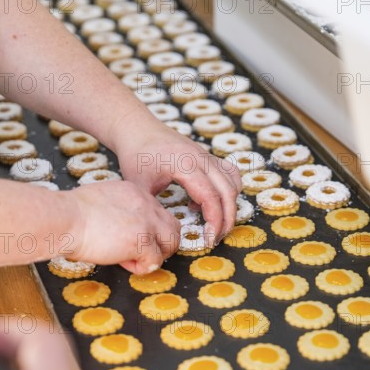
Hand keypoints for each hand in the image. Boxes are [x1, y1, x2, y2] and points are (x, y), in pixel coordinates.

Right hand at [68, 180, 180, 274]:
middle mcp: (146, 203)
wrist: (65, 218)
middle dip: (161, 243)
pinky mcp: (142, 240)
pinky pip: (155, 261)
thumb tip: (120, 228)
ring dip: (157, 255)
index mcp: (135, 192)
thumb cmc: (71, 213)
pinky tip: (123, 263)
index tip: (128, 237)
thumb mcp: (102, 200)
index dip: (147, 229)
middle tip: (141, 252)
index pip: (157, 212)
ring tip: (136, 259)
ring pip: (172, 242)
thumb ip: (118, 210)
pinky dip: (141, 267)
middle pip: (172, 226)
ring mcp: (147, 222)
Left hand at [111, 118, 241, 245]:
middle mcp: (202, 158)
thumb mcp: (138, 186)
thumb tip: (166, 233)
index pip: (210, 197)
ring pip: (232, 182)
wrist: (138, 129)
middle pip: (228, 191)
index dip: (214, 221)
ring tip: (217, 224)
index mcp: (185, 165)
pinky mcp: (207, 156)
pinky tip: (207, 202)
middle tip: (217, 238)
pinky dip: (227, 190)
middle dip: (227, 219)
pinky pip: (229, 173)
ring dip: (230, 205)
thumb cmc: (136, 156)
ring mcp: (207, 155)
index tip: (209, 240)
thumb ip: (154, 209)